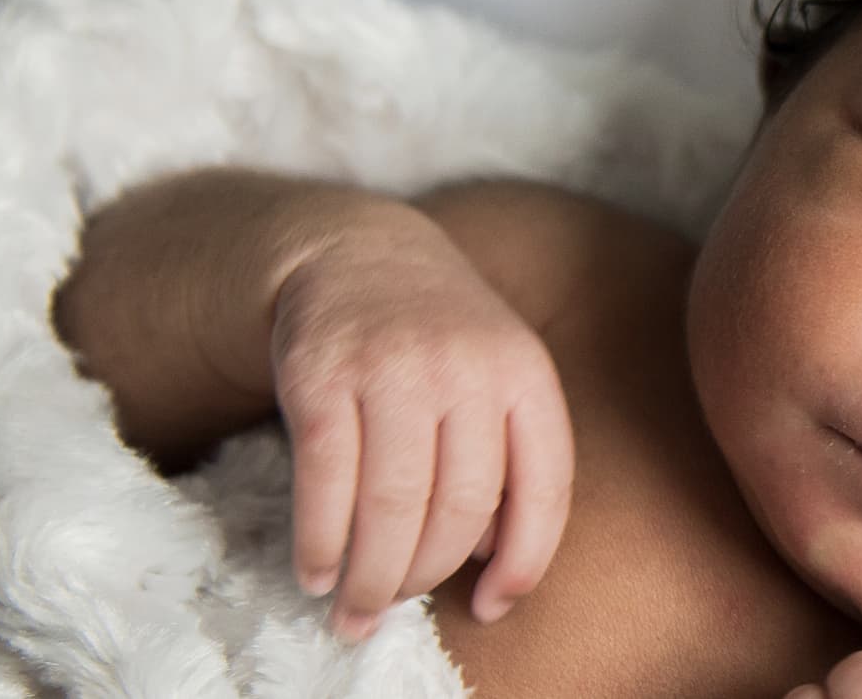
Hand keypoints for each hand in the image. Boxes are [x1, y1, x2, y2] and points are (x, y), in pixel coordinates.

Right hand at [267, 207, 573, 640]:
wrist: (354, 254)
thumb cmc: (437, 343)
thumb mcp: (496, 381)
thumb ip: (506, 461)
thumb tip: (490, 561)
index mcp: (526, 375)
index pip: (544, 486)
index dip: (524, 561)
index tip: (491, 608)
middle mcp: (467, 369)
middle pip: (460, 507)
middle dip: (425, 576)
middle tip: (393, 606)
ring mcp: (393, 368)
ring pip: (391, 503)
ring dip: (370, 575)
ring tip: (355, 608)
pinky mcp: (319, 372)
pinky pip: (324, 479)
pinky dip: (320, 541)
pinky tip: (316, 572)